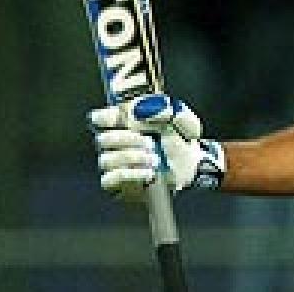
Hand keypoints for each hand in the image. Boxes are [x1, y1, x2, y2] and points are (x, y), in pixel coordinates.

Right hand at [89, 94, 225, 200]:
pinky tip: (149, 173)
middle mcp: (116, 143)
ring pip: (106, 159)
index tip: (120, 119)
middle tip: (149, 142)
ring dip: (132, 157)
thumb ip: (168, 112)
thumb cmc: (182, 141)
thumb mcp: (183, 121)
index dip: (105, 117)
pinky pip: (110, 179)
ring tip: (155, 159)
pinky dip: (131, 174)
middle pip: (103, 139)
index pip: (102, 118)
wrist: (191, 167)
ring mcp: (115, 164)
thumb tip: (148, 109)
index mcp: (127, 123)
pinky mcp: (117, 184)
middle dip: (127, 139)